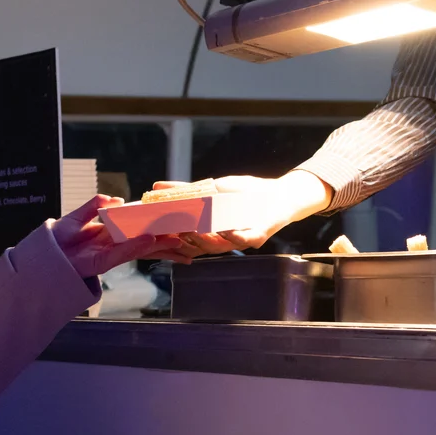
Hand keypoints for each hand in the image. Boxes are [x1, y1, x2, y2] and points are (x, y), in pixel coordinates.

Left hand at [52, 195, 188, 274]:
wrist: (41, 256)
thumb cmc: (57, 238)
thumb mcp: (77, 216)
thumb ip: (95, 206)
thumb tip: (119, 200)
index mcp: (111, 231)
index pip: (140, 227)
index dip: (157, 225)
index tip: (176, 221)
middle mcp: (115, 243)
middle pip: (146, 241)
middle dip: (167, 241)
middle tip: (190, 236)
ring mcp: (111, 254)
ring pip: (141, 249)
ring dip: (160, 246)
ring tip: (180, 242)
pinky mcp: (103, 262)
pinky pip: (123, 253)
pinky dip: (137, 247)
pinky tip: (152, 241)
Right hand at [153, 171, 332, 256]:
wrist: (279, 193)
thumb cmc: (245, 193)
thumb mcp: (212, 188)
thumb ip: (185, 190)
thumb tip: (156, 187)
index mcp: (210, 232)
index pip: (186, 241)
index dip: (171, 239)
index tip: (156, 232)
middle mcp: (222, 241)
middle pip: (198, 247)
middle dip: (184, 240)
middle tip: (172, 231)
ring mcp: (239, 241)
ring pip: (218, 247)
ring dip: (204, 240)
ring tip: (193, 230)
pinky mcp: (257, 237)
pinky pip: (242, 241)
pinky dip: (232, 236)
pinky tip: (223, 229)